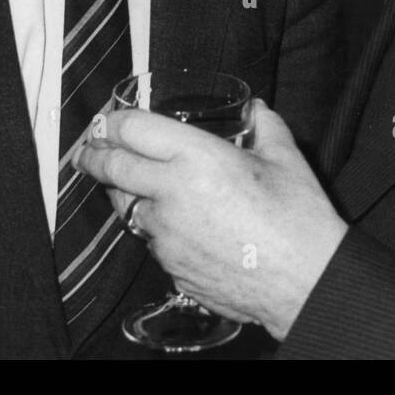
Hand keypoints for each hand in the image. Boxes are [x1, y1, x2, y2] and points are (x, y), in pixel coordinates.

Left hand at [76, 100, 347, 339]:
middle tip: (89, 150)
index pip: (132, 131)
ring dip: (122, 192)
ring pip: (126, 207)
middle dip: (94, 156)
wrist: (304, 282)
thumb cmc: (298, 221)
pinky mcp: (170, 266)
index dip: (112, 122)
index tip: (106, 122)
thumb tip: (259, 112)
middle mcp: (171, 194)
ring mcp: (166, 234)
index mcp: (196, 158)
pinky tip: (173, 221)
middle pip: (113, 168)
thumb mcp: (285, 159)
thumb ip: (266, 127)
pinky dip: (153, 226)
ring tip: (127, 182)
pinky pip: (150, 239)